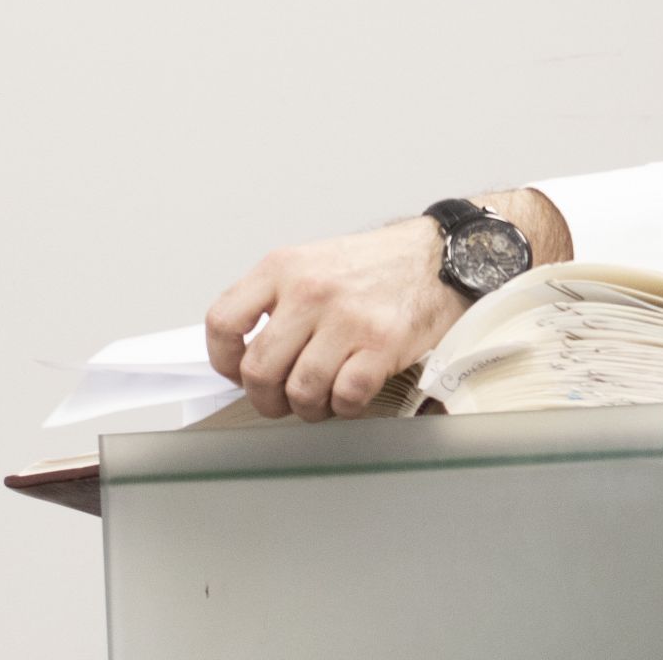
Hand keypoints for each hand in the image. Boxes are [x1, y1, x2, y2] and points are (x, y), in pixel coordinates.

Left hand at [204, 217, 467, 421]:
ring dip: (309, 408)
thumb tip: (243, 354)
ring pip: (300, 391)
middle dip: (267, 398)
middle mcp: (310, 291)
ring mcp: (347, 318)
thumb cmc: (378, 265)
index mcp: (284, 267)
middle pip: (258, 369)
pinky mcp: (382, 344)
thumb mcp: (313, 262)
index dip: (224, 360)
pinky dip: (344, 407)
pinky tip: (352, 393)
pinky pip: (345, 397)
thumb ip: (275, 300)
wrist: (439, 256)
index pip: (223, 322)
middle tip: (282, 400)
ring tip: (323, 398)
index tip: (238, 372)